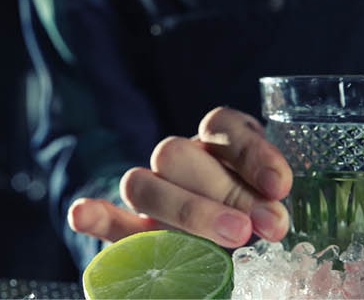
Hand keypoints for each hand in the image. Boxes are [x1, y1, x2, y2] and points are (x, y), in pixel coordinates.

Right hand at [67, 107, 291, 247]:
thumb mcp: (270, 199)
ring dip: (185, 208)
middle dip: (227, 190)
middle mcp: (180, 159)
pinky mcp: (132, 227)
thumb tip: (277, 220)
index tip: (280, 185)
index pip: (222, 126)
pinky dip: (95, 216)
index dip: (251, 152)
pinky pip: (107, 217)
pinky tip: (83, 214)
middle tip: (270, 223)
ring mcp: (152, 191)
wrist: (230, 237)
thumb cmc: (257, 213)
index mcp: (216, 141)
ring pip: (142, 184)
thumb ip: (267, 204)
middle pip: (179, 154)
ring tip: (234, 235)